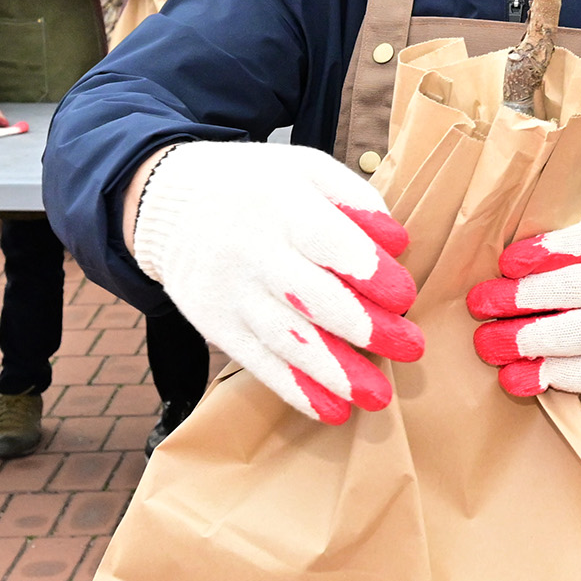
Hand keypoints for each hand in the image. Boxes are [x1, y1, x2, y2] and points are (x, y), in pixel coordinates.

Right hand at [130, 142, 421, 424]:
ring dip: (335, 373)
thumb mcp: (306, 170)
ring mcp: (232, 293)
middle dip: (364, 328)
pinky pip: (258, 362)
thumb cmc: (259, 186)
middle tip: (411, 348)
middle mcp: (254, 251)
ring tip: (378, 397)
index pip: (327, 240)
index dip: (367, 270)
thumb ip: (356, 199)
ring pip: (287, 339)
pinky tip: (332, 411)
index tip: (404, 297)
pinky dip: (296, 390)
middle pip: (311, 297)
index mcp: (282, 204)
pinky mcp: (217, 325)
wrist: (169, 202)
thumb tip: (399, 242)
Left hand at [466, 218, 580, 396]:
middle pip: (576, 287)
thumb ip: (550, 250)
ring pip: (578, 333)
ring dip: (528, 340)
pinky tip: (513, 377)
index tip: (507, 263)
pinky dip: (544, 376)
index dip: (546, 249)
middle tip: (480, 304)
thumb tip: (489, 263)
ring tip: (487, 343)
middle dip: (523, 296)